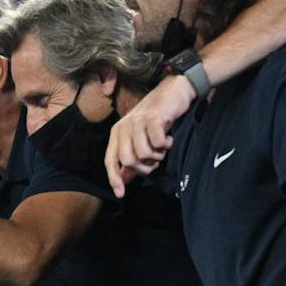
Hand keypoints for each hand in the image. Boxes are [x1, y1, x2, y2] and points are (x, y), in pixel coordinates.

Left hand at [105, 75, 196, 197]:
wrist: (175, 91)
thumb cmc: (157, 117)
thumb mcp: (140, 136)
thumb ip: (132, 156)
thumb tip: (124, 179)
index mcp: (117, 132)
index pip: (110, 160)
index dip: (114, 179)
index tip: (121, 194)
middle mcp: (124, 127)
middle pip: (128, 161)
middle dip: (144, 167)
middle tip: (156, 160)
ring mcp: (137, 122)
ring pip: (143, 154)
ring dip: (157, 156)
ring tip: (162, 147)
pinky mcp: (153, 118)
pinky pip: (157, 144)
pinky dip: (165, 145)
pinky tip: (168, 138)